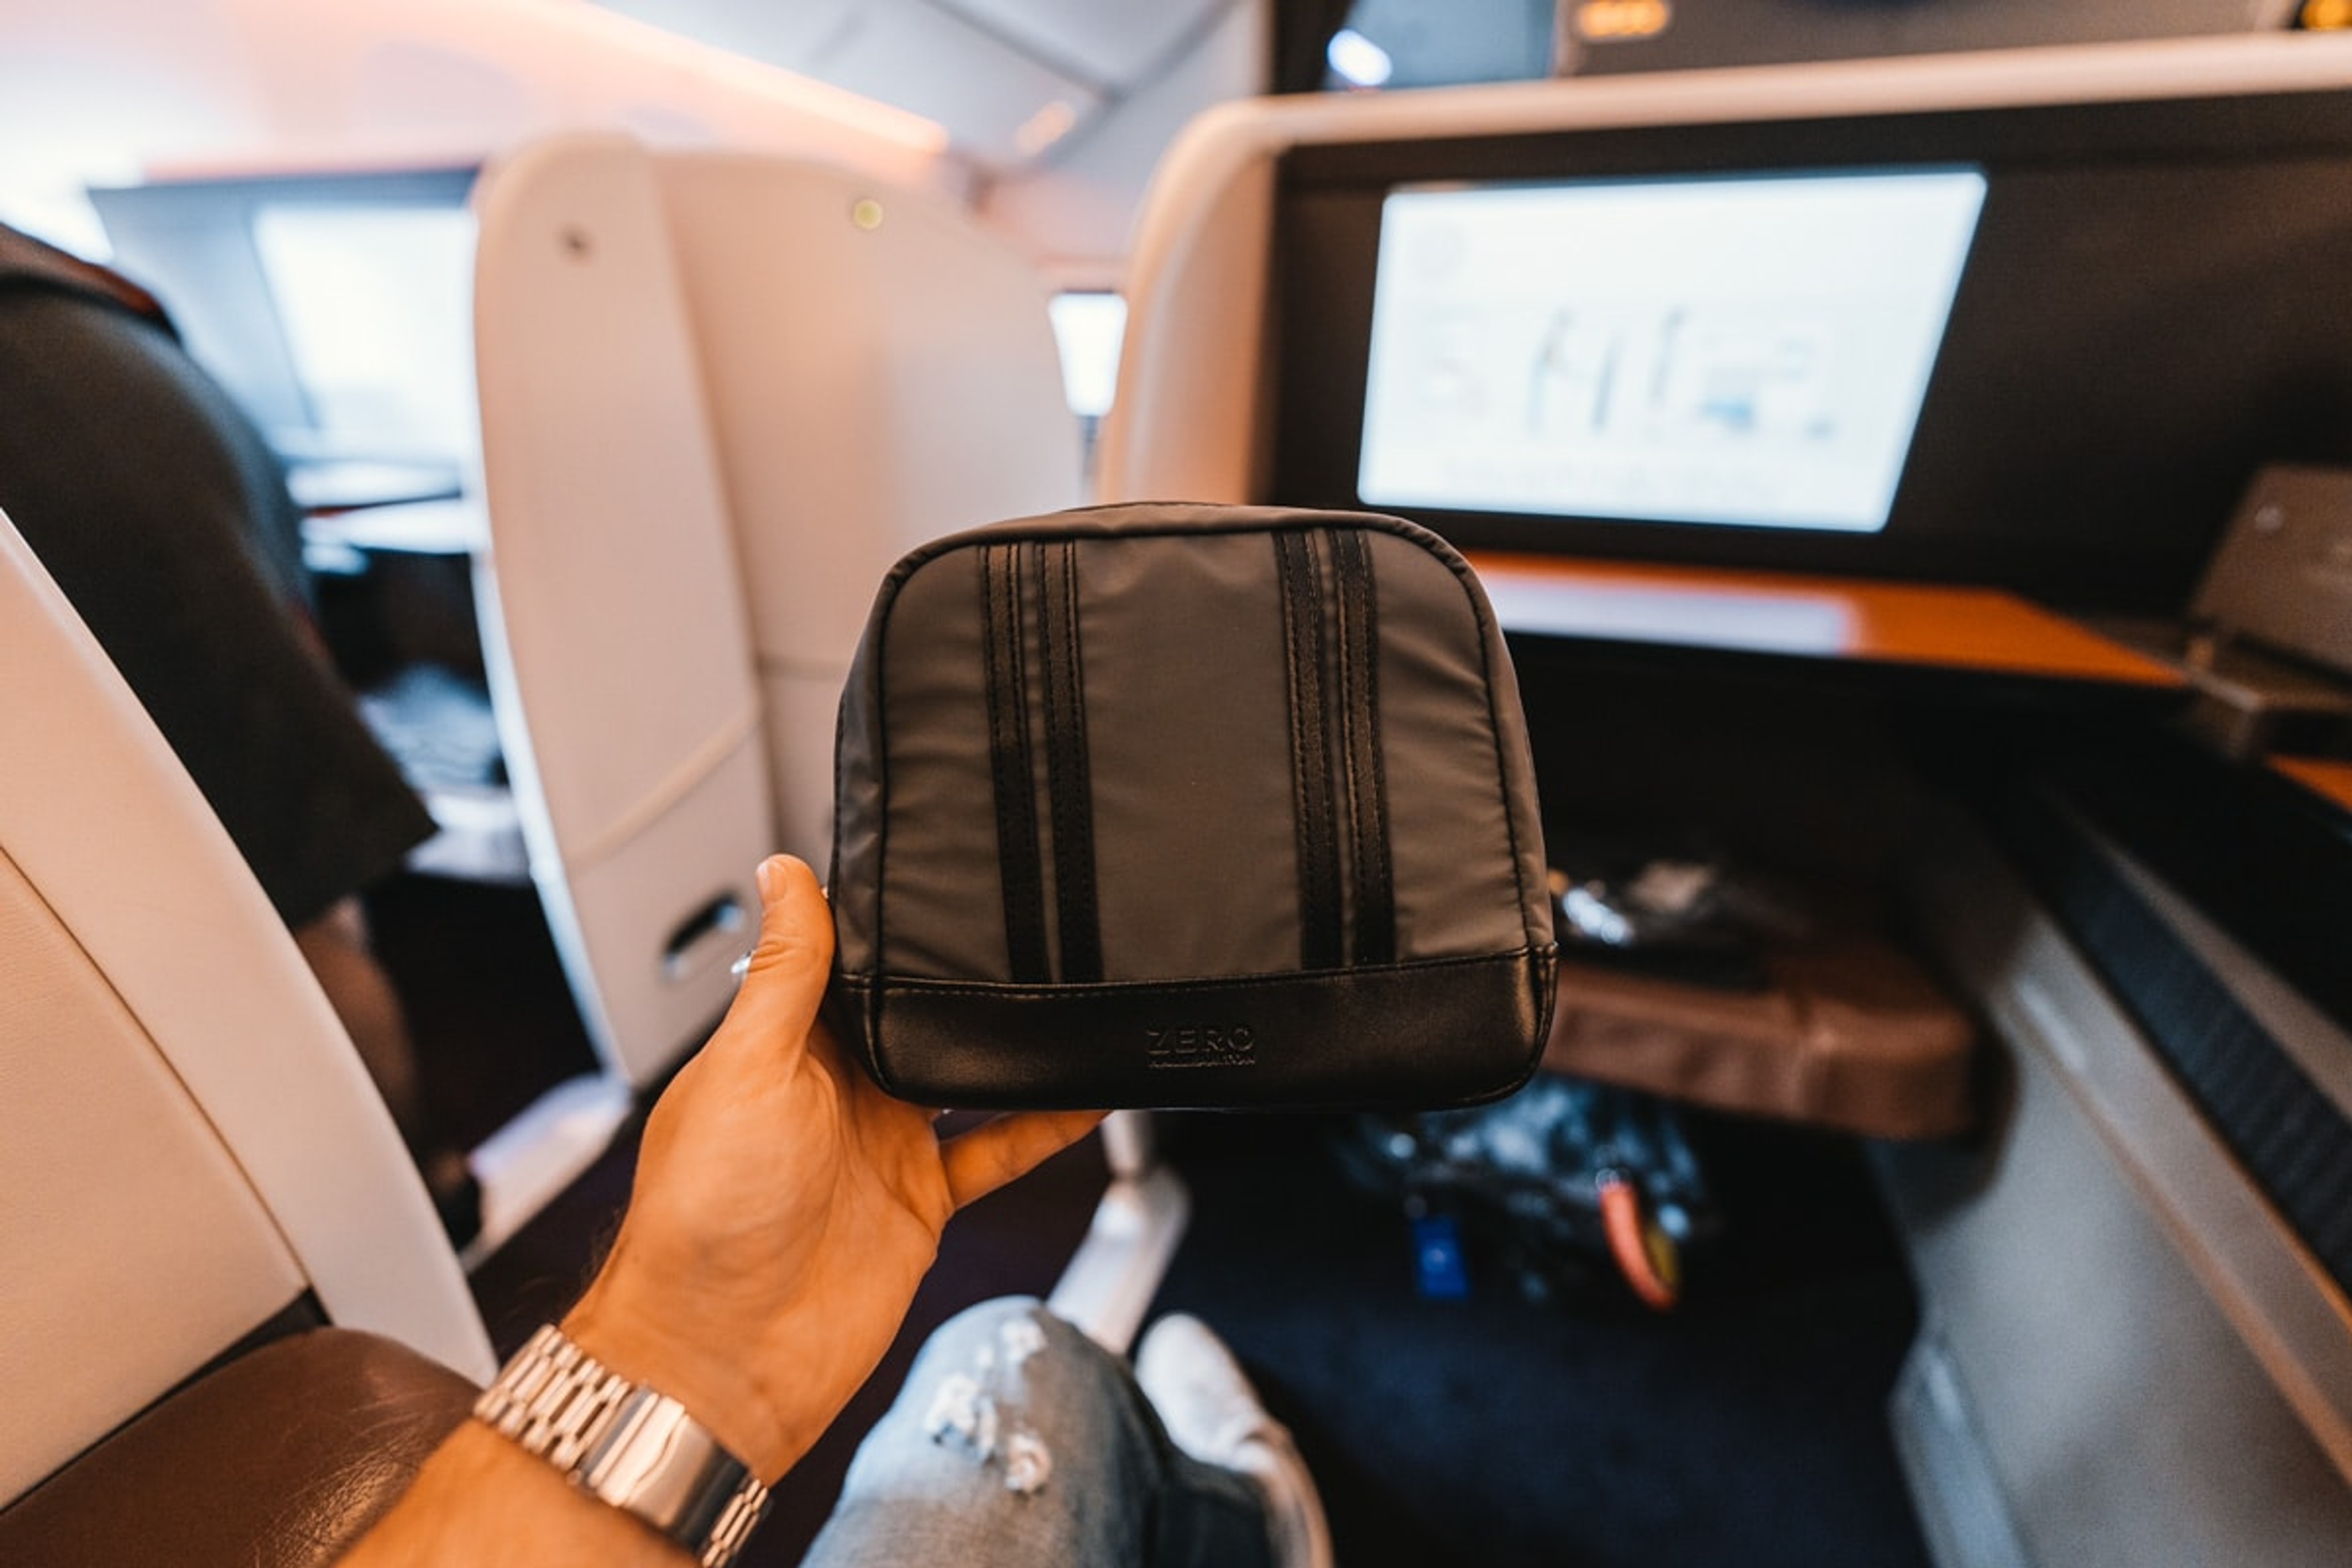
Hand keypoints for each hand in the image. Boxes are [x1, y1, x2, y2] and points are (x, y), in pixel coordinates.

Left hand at [562, 854, 1104, 1479]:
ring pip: (962, 1076)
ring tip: (1066, 992)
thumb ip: (782, 974)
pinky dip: (1043, 1123)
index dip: (881, 923)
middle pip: (909, 1015)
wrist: (723, 1359)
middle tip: (1020, 922)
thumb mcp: (745, 1069)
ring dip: (1010, 1044)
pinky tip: (1086, 1092)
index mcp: (779, 1048)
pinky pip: (995, 1150)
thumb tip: (782, 874)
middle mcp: (833, 1091)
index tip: (931, 870)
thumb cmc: (703, 1222)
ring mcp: (880, 1147)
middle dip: (956, 977)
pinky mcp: (919, 1201)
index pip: (838, 964)